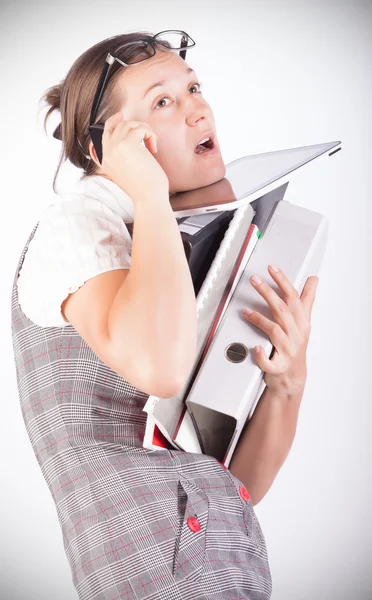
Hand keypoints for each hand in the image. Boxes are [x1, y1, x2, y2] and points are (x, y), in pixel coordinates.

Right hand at [101, 112, 168, 201]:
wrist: (148, 197)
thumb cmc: (143, 189)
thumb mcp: (126, 173)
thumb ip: (122, 158)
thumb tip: (132, 139)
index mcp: (105, 162)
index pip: (103, 136)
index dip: (111, 122)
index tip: (120, 116)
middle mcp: (107, 153)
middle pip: (116, 126)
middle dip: (132, 124)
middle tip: (144, 128)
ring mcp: (115, 147)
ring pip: (129, 125)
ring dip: (144, 131)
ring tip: (152, 145)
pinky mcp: (128, 144)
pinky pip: (140, 128)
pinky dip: (150, 135)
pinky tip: (154, 148)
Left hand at [242, 264, 318, 397]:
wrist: (293, 377)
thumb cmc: (296, 345)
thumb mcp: (304, 321)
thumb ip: (306, 299)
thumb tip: (314, 279)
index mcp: (301, 322)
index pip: (293, 298)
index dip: (282, 281)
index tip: (272, 268)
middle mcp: (295, 334)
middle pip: (282, 310)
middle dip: (268, 293)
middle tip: (254, 280)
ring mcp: (288, 351)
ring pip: (275, 332)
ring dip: (260, 320)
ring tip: (245, 312)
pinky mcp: (279, 366)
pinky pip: (270, 362)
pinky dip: (262, 356)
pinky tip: (255, 348)